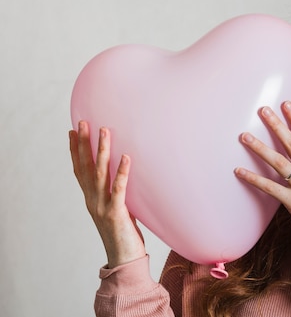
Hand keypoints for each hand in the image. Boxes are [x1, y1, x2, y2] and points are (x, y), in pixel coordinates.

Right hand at [69, 121, 145, 267]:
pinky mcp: (116, 213)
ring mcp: (102, 206)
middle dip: (83, 143)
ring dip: (102, 150)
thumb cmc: (123, 234)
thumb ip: (115, 194)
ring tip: (104, 130)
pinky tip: (126, 156)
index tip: (73, 130)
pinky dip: (122, 171)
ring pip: (100, 173)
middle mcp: (93, 200)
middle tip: (82, 122)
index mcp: (91, 199)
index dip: (75, 150)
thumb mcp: (116, 210)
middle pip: (85, 167)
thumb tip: (121, 178)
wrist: (124, 259)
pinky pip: (118, 188)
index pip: (79, 170)